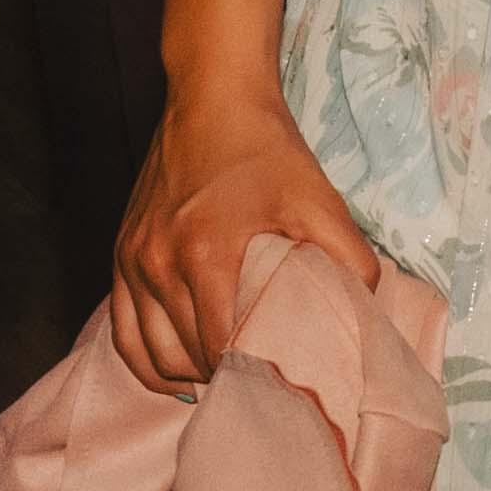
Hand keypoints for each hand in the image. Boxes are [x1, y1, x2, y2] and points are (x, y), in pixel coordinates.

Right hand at [110, 87, 382, 395]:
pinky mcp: (121, 254)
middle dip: (221, 380)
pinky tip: (176, 371)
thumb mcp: (317, 197)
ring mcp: (132, 261)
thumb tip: (368, 304)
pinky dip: (146, 359)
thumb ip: (348, 254)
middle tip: (257, 392)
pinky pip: (122, 330)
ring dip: (183, 376)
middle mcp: (158, 264)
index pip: (219, 347)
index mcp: (205, 255)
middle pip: (184, 356)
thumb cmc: (266, 148)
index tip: (276, 390)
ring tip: (222, 384)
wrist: (212, 97)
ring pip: (148, 352)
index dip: (248, 377)